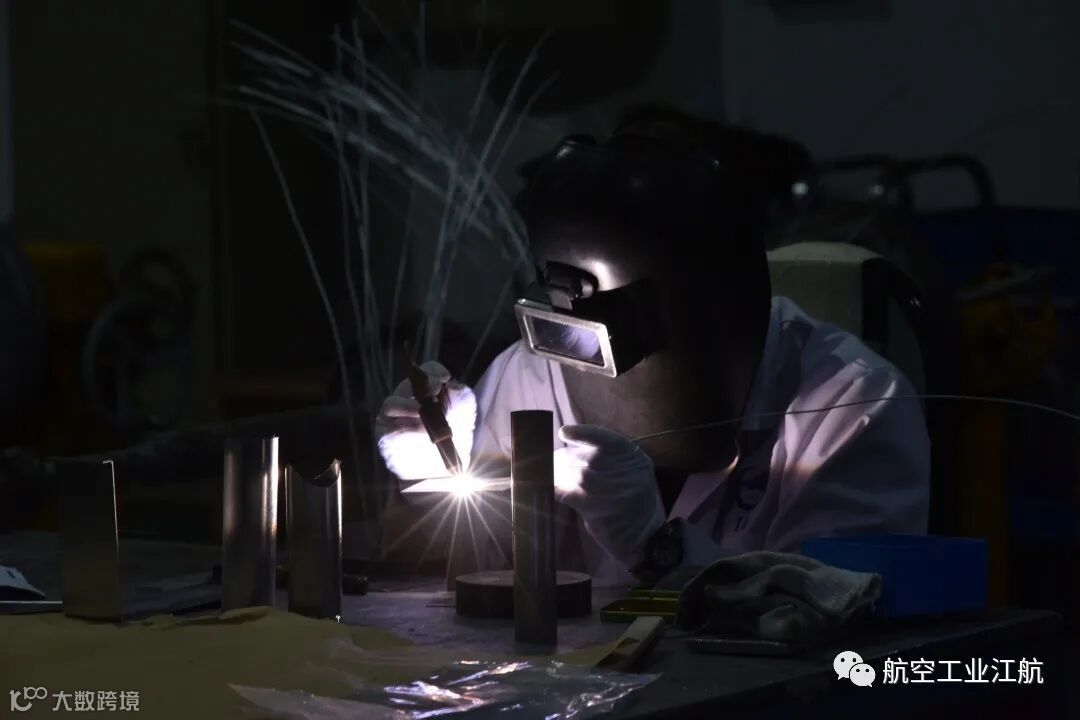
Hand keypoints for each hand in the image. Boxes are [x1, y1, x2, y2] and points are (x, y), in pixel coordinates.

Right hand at [374, 361, 476, 480]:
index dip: (432, 371)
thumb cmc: (456, 437)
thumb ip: (461, 397)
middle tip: (435, 391)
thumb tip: (453, 384)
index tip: (445, 378)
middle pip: (405, 385)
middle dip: (420, 387)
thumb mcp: (465, 415)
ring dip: (408, 406)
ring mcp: (392, 419)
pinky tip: (418, 432)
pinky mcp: (385, 437)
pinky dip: (403, 429)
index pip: (424, 373)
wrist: (449, 468)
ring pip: (391, 404)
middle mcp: (405, 400)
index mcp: (424, 391)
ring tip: (422, 413)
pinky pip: (388, 429)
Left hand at [554, 424, 665, 570]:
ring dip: (558, 473)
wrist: (644, 539)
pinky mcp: (595, 508)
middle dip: (565, 458)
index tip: (564, 432)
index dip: (583, 433)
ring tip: (554, 475)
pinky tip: (551, 488)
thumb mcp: (635, 474)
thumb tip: (571, 446)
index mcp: (635, 459)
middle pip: (585, 456)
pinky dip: (555, 488)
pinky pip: (566, 492)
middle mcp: (625, 472)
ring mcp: (610, 491)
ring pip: (573, 473)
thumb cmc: (635, 503)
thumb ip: (611, 458)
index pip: (607, 438)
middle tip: (554, 462)